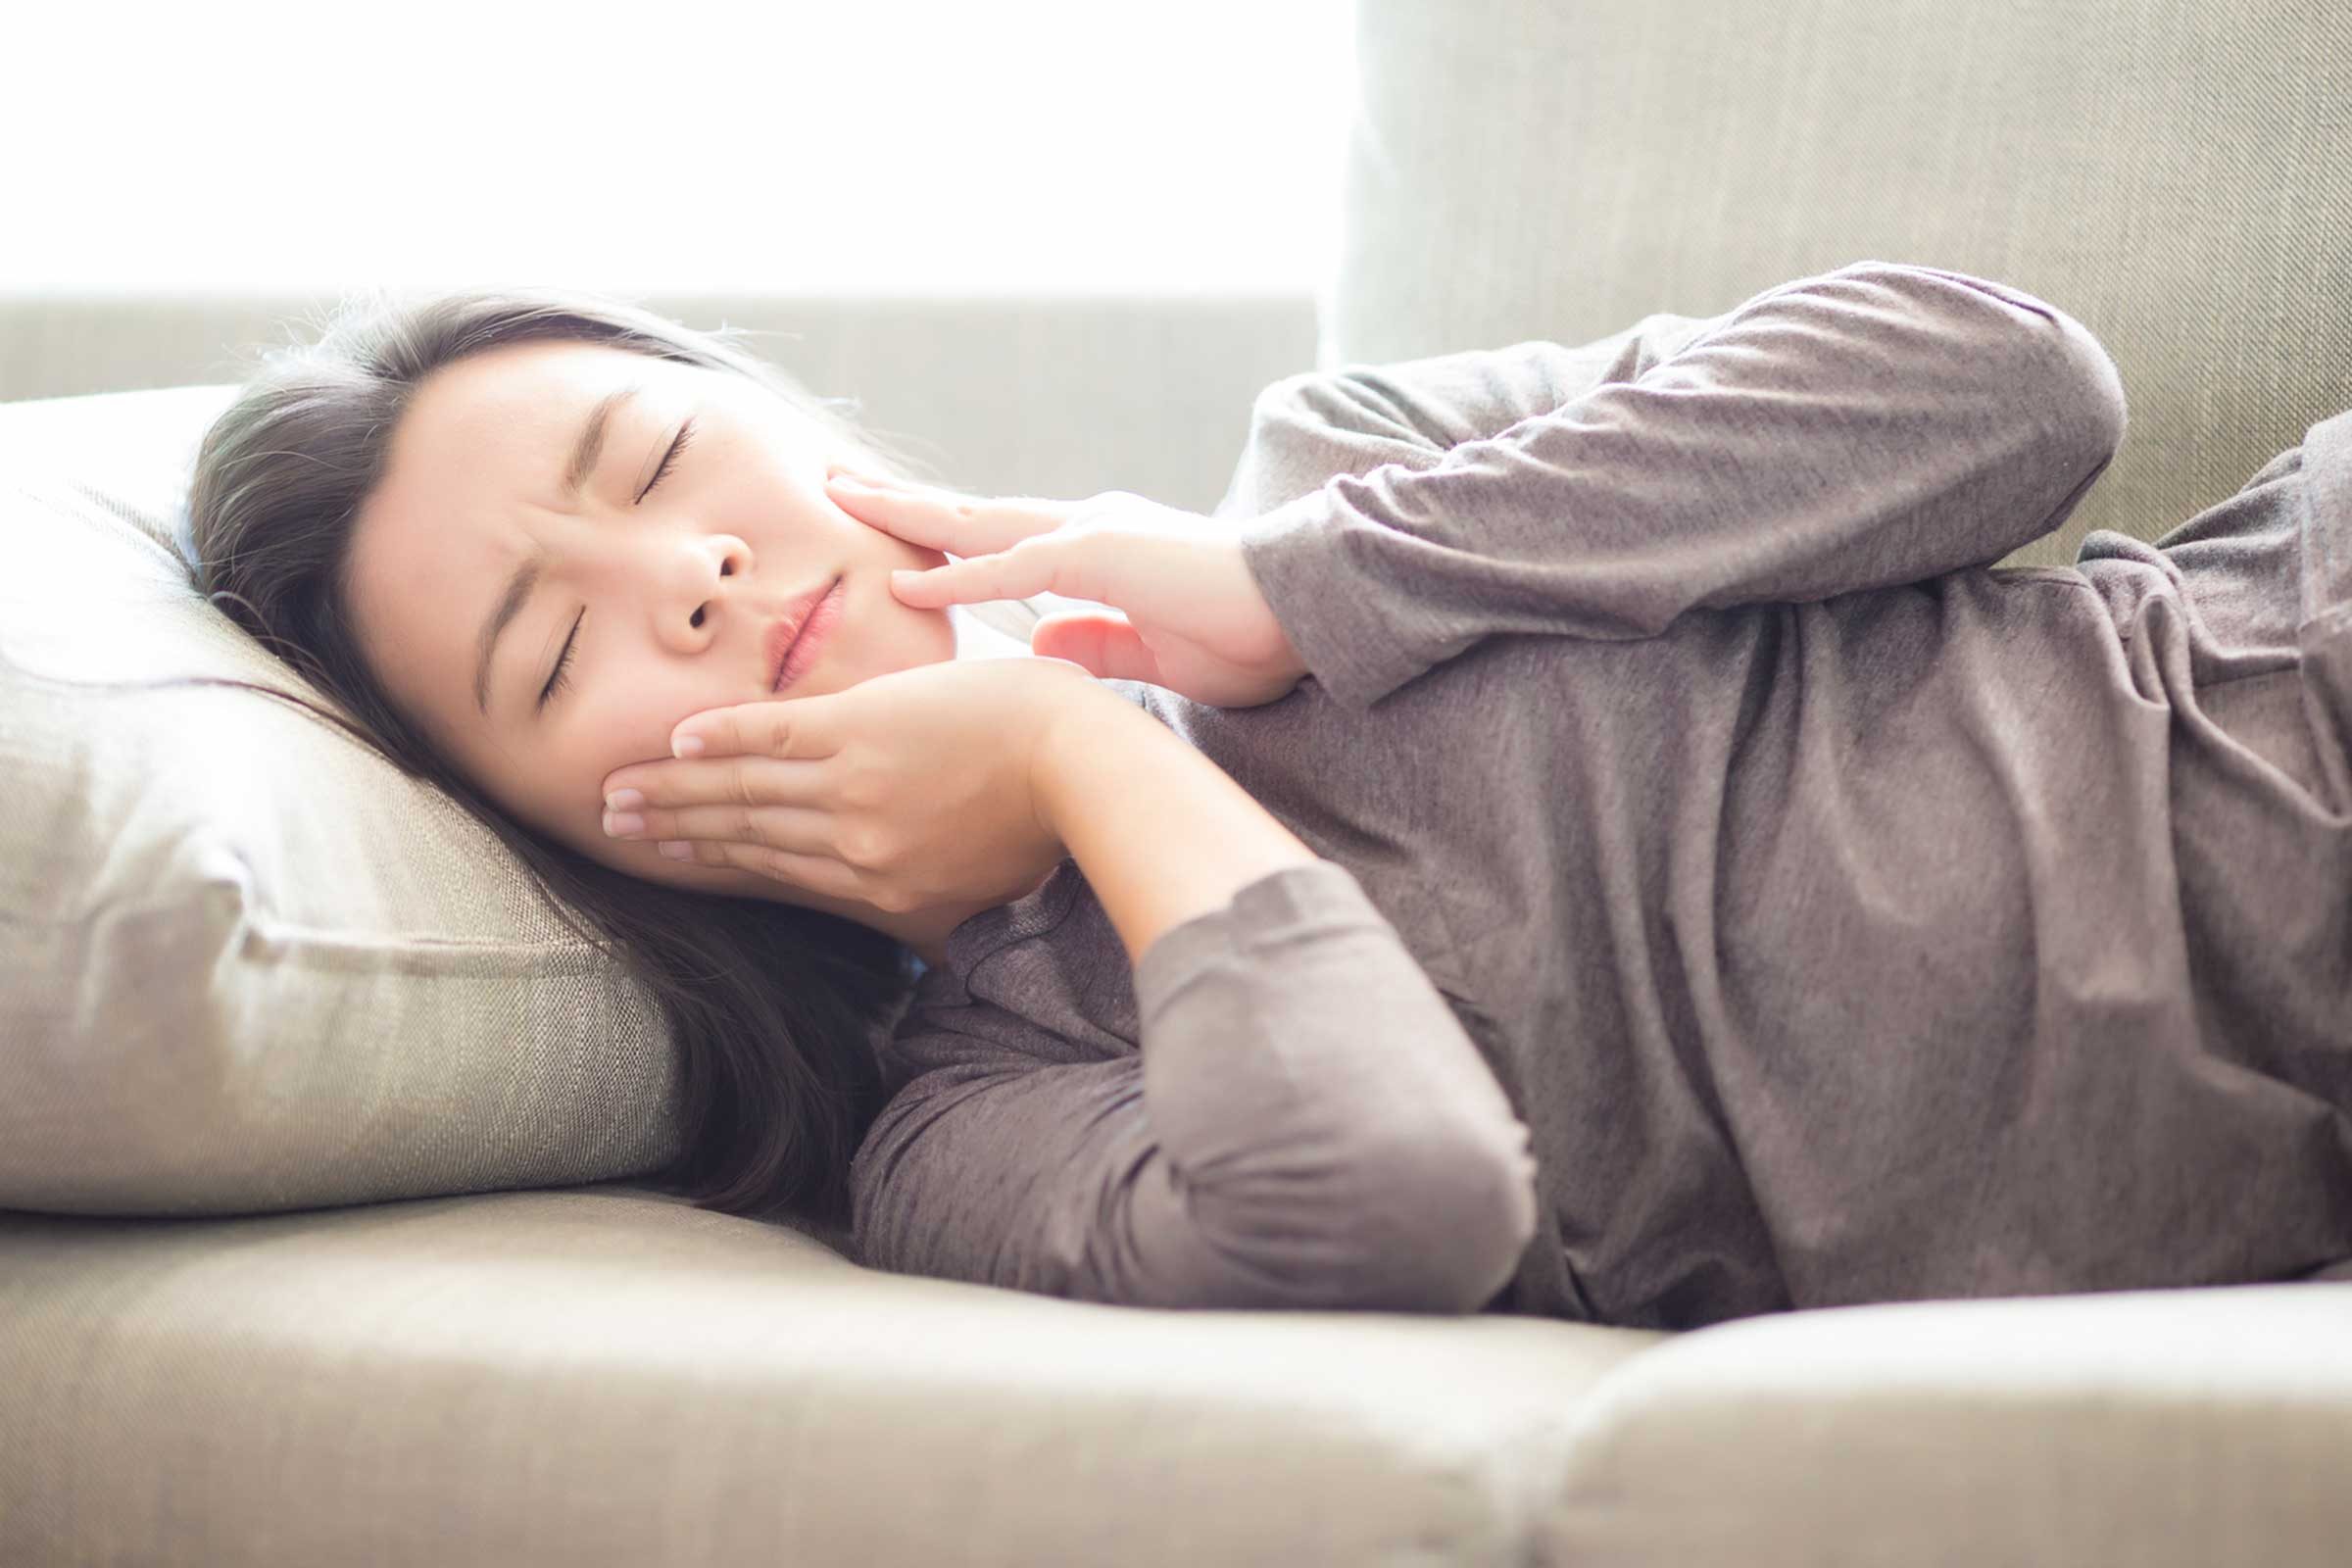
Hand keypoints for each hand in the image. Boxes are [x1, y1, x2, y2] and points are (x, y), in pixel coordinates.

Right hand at [599, 655, 1103, 917]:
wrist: (1079, 766)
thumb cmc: (1048, 822)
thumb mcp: (984, 888)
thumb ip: (931, 900)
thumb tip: (911, 925)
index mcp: (883, 889)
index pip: (785, 869)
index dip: (721, 860)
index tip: (673, 855)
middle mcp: (853, 848)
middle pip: (749, 834)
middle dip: (678, 832)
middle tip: (616, 827)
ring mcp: (850, 788)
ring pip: (745, 791)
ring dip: (675, 792)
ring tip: (620, 795)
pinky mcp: (860, 730)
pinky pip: (772, 737)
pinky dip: (722, 739)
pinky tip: (677, 742)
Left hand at [824, 464, 1308, 707]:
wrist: (1307, 613)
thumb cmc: (1246, 634)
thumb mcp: (1153, 647)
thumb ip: (1095, 640)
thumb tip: (1040, 640)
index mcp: (1097, 548)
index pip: (1001, 539)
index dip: (942, 535)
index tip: (890, 534)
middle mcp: (1085, 526)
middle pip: (973, 513)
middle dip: (903, 504)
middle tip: (838, 485)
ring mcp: (1092, 534)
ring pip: (980, 521)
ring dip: (909, 515)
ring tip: (845, 501)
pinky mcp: (1104, 556)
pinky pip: (1014, 566)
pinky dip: (957, 576)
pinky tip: (908, 581)